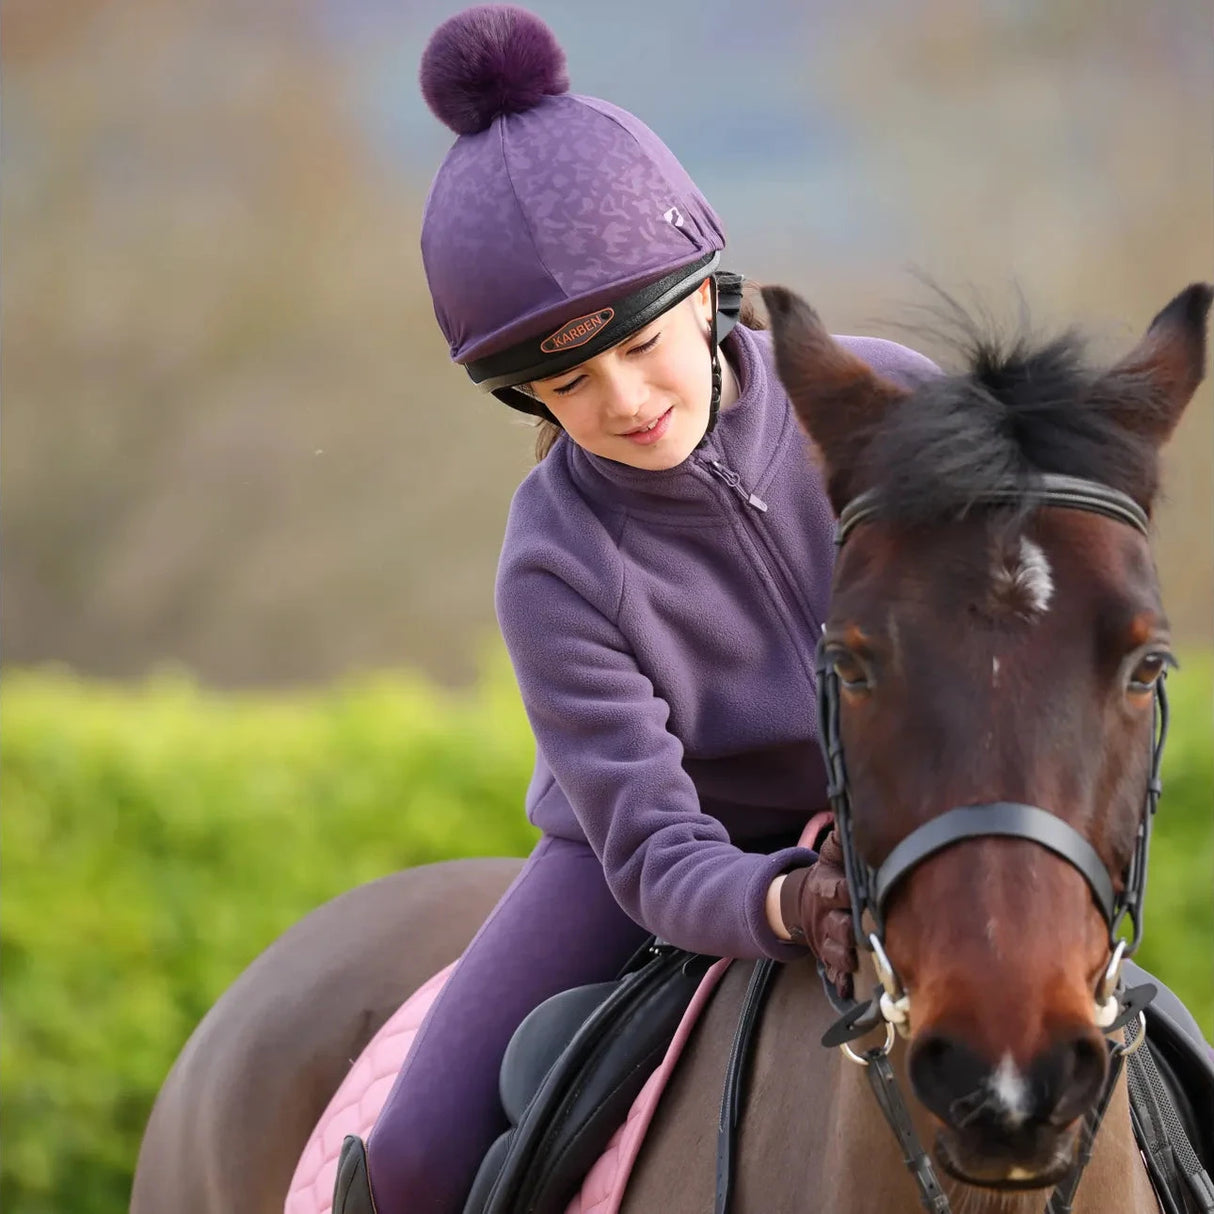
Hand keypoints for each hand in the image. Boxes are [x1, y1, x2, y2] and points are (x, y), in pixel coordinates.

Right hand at [779, 831, 856, 998]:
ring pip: (834, 951)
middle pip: (836, 925)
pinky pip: (833, 972)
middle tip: (858, 932)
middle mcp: (825, 917)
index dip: (842, 891)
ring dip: (842, 957)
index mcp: (825, 890)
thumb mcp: (831, 856)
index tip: (851, 890)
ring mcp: (826, 939)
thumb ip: (841, 842)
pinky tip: (844, 989)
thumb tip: (850, 821)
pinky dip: (838, 981)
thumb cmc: (828, 876)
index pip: (833, 890)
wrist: (804, 904)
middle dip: (845, 929)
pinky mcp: (829, 957)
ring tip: (850, 961)